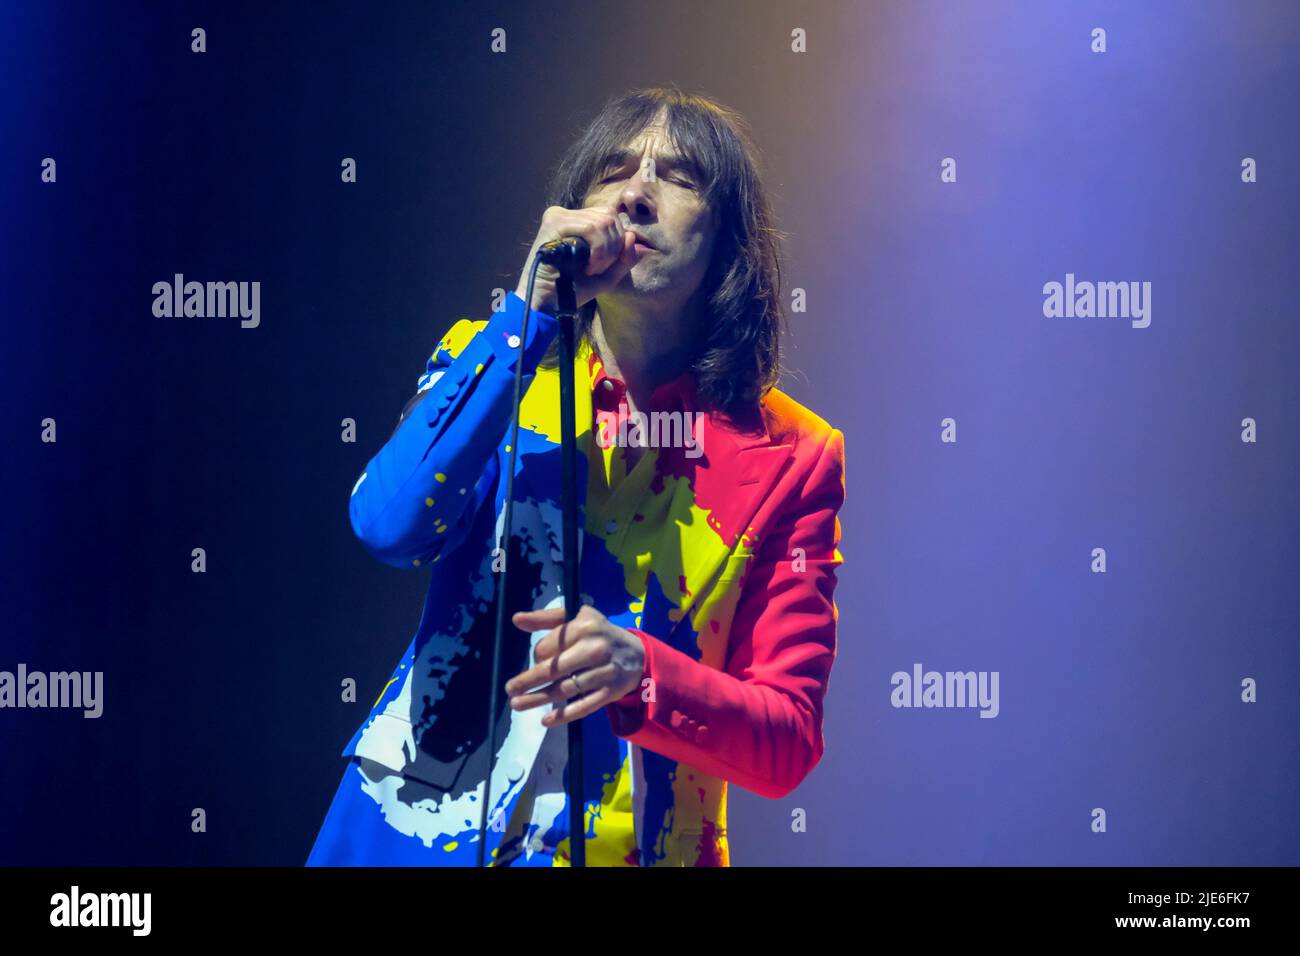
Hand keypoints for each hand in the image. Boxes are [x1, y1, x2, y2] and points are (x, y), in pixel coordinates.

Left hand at [505, 604, 645, 726]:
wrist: (637, 654)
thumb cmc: (599, 634)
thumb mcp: (577, 617)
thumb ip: (546, 618)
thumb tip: (516, 619)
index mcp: (584, 627)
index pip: (549, 646)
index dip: (538, 654)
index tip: (537, 659)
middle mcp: (595, 649)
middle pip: (554, 669)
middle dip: (528, 680)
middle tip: (510, 689)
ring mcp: (604, 672)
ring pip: (565, 689)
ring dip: (538, 699)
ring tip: (517, 704)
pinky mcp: (611, 692)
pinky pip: (584, 706)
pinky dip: (564, 715)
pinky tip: (546, 721)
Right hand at [514, 205, 641, 314]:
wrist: (548, 304)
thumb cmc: (573, 290)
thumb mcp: (607, 275)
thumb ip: (625, 258)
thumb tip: (631, 235)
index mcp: (577, 222)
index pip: (610, 217)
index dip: (617, 242)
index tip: (603, 267)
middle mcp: (567, 214)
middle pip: (609, 216)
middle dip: (612, 247)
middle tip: (597, 270)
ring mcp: (559, 216)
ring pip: (603, 222)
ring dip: (605, 252)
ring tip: (591, 270)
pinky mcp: (554, 222)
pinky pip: (591, 228)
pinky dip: (597, 251)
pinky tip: (587, 267)